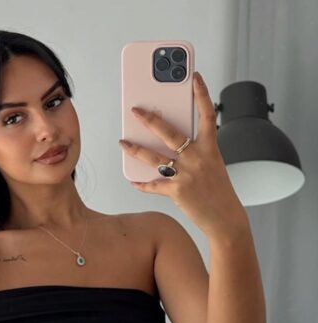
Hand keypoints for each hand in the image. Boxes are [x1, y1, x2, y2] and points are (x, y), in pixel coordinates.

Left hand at [119, 71, 246, 234]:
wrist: (225, 219)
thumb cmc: (218, 192)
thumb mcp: (212, 165)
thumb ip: (195, 153)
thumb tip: (168, 148)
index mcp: (210, 147)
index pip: (207, 115)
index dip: (201, 94)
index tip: (194, 77)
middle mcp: (198, 157)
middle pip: (170, 132)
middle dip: (150, 119)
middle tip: (136, 110)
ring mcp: (187, 174)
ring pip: (154, 158)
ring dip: (135, 149)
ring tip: (123, 142)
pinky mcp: (177, 191)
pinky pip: (153, 185)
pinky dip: (142, 184)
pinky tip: (133, 181)